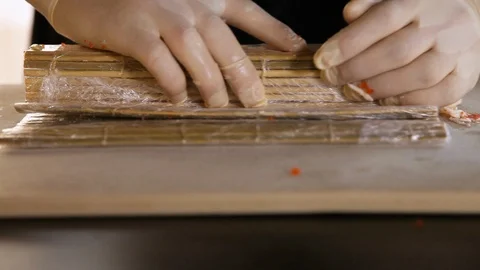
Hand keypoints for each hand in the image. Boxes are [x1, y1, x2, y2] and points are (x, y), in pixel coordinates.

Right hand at [32, 0, 305, 107]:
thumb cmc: (132, 1)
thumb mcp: (174, 3)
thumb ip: (201, 22)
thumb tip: (222, 56)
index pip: (247, 11)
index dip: (275, 30)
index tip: (298, 49)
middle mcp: (187, 2)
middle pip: (226, 41)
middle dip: (245, 74)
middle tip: (256, 101)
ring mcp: (160, 14)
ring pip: (197, 53)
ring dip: (211, 84)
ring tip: (219, 106)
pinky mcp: (133, 31)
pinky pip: (161, 62)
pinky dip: (173, 84)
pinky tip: (178, 99)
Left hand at [314, 0, 479, 106]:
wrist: (468, 21)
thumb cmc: (420, 13)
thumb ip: (371, 5)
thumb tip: (350, 14)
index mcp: (421, 0)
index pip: (381, 20)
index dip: (348, 43)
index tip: (322, 61)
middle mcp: (444, 24)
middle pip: (396, 52)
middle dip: (357, 69)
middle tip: (333, 79)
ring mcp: (459, 51)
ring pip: (418, 75)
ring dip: (380, 88)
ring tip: (355, 91)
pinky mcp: (467, 74)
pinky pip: (439, 94)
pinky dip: (408, 101)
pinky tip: (385, 100)